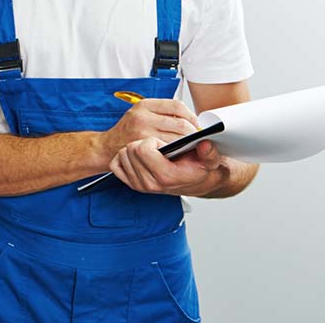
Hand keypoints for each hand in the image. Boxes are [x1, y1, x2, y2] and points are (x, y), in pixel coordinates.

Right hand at [99, 98, 198, 160]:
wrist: (109, 146)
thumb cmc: (129, 130)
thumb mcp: (142, 113)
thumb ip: (162, 112)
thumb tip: (190, 118)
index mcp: (144, 105)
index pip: (177, 106)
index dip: (191, 115)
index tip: (195, 122)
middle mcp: (142, 116)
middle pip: (180, 123)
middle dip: (192, 132)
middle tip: (195, 137)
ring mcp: (142, 132)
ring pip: (177, 138)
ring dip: (187, 143)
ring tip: (188, 144)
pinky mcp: (144, 147)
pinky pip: (169, 148)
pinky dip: (177, 150)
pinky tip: (177, 151)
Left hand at [110, 139, 224, 195]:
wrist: (194, 182)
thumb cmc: (199, 169)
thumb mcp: (210, 160)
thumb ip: (209, 153)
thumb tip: (205, 145)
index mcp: (166, 176)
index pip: (144, 150)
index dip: (153, 141)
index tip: (163, 142)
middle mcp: (150, 183)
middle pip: (131, 150)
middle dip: (144, 142)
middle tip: (158, 146)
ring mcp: (139, 185)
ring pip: (123, 154)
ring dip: (135, 148)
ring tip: (151, 151)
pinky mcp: (131, 183)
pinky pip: (115, 164)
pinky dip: (124, 157)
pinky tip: (139, 157)